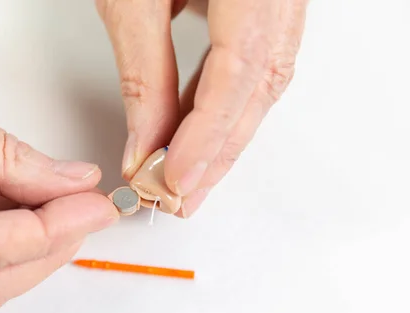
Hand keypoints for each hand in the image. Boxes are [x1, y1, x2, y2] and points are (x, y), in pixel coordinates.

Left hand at [96, 0, 308, 216]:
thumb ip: (143, 73)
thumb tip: (144, 144)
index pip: (239, 73)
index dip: (207, 135)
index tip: (174, 179)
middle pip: (258, 88)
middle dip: (219, 151)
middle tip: (184, 197)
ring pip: (261, 83)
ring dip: (224, 136)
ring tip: (192, 180)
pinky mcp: (265, 6)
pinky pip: (253, 65)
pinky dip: (224, 106)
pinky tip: (200, 133)